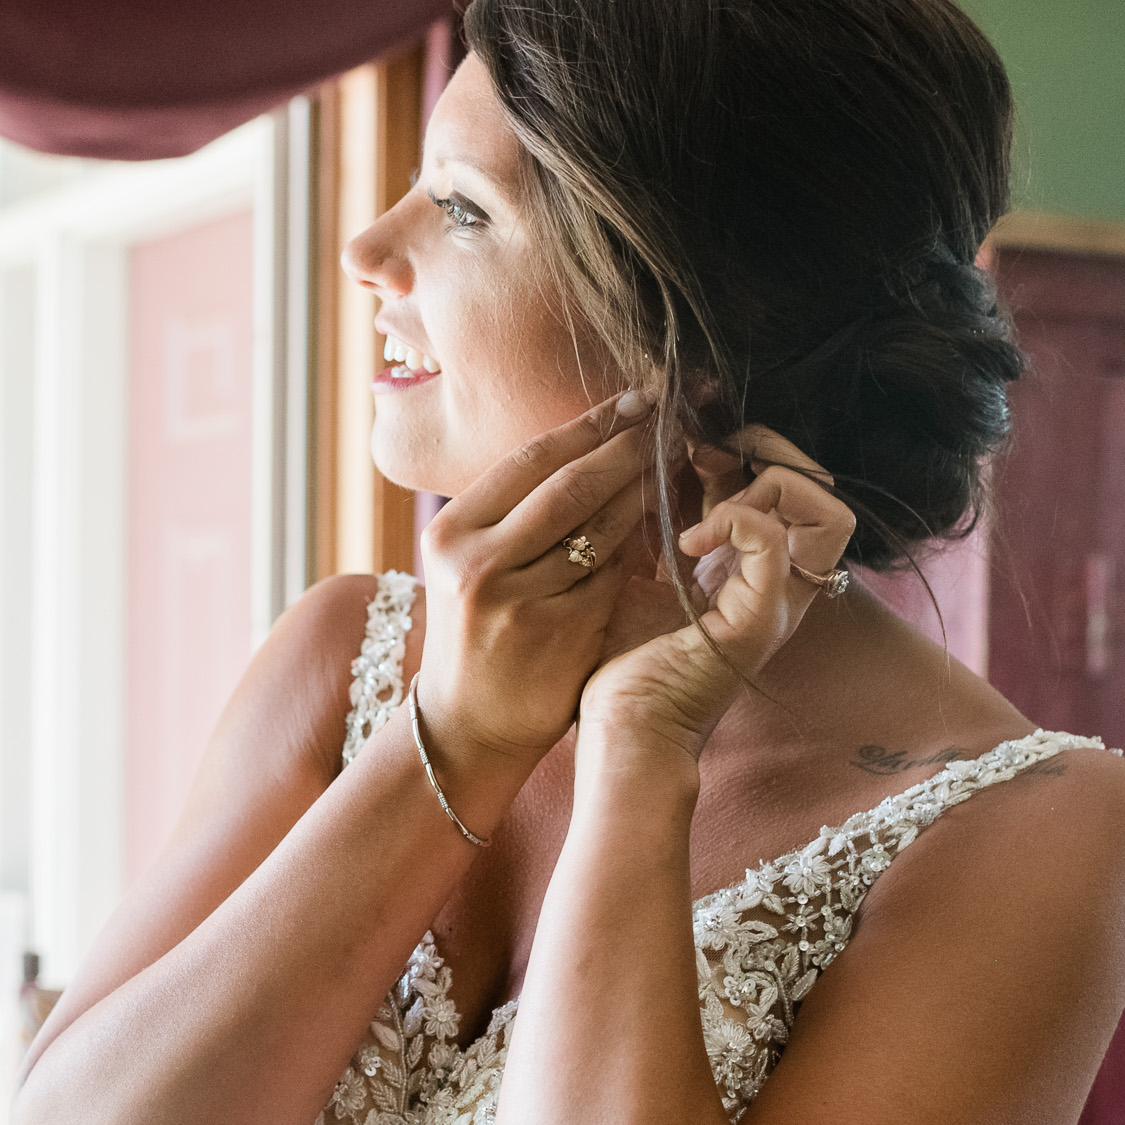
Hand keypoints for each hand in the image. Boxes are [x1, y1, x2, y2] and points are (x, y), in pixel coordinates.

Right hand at [416, 391, 661, 774]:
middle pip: (569, 485)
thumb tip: (579, 443)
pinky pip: (612, 573)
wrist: (469, 723)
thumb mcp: (469, 565)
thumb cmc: (477, 632)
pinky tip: (664, 518)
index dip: (588, 425)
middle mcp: (478, 563)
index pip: (529, 461)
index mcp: (451, 534)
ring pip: (599, 526)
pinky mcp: (560, 632)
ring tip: (673, 456)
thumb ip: (510, 513)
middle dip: (626, 445)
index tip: (632, 401)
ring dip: (644, 487)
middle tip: (668, 415)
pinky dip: (640, 543)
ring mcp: (519, 600)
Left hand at [579, 426, 857, 768]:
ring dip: (765, 485)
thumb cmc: (626, 658)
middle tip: (704, 456)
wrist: (622, 730)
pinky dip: (735, 521)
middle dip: (767, 451)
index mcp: (755, 567)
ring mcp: (778, 603)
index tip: (694, 445)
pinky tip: (688, 544)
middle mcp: (781, 583)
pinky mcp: (759, 622)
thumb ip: (666, 517)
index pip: (792, 483)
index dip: (752, 448)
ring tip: (706, 506)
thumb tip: (658, 453)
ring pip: (827, 510)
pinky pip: (778, 543)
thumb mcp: (646, 567)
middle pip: (824, 488)